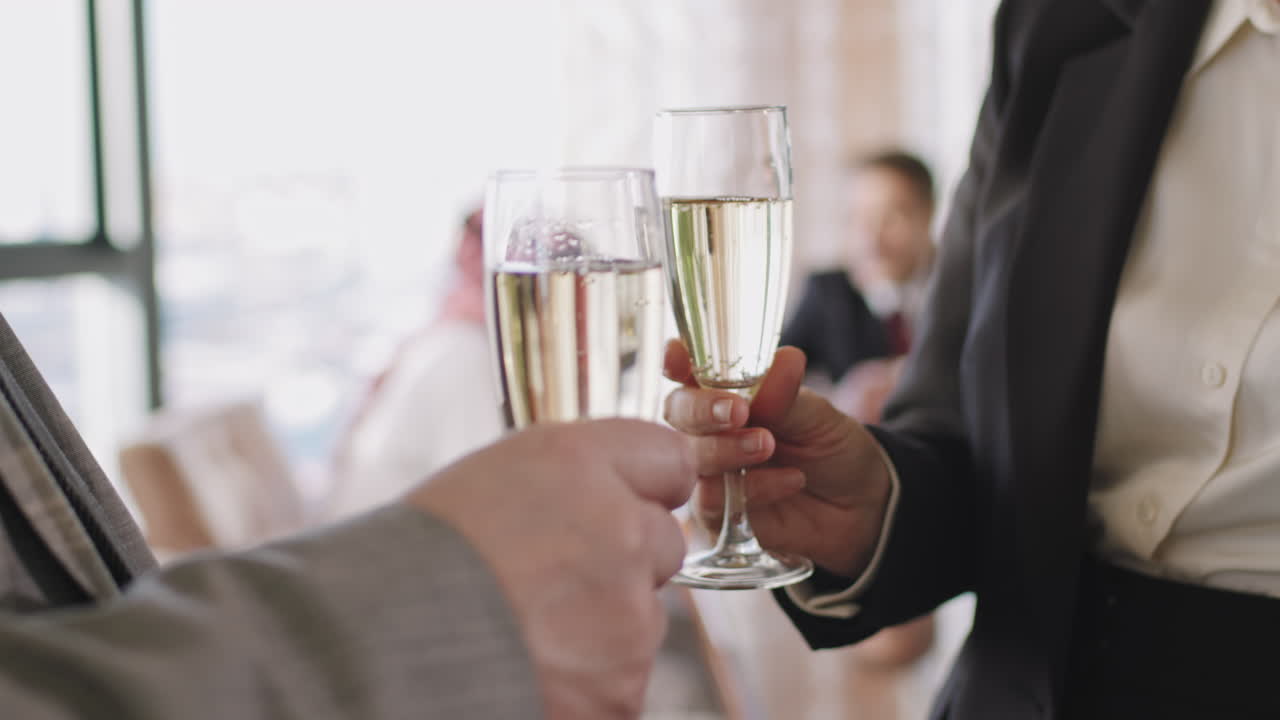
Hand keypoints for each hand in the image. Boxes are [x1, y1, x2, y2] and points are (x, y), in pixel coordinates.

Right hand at [410, 419, 694, 718]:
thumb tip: (611, 498)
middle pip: (664, 542)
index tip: (626, 506)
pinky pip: (624, 680)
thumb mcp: (485, 485)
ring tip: (525, 635)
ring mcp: (628, 615)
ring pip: (642, 618)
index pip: (667, 458)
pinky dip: (589, 685)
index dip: (643, 488)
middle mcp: (618, 529)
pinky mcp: (623, 690)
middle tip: (552, 583)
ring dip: (604, 629)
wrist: (371, 657)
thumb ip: (566, 485)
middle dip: (624, 562)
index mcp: (577, 463)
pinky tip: (534, 673)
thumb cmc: (408, 568)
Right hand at [663, 340, 892, 578]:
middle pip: (678, 412)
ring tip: (768, 445)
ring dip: (727, 449)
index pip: (688, 371)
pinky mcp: (717, 514)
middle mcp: (710, 430)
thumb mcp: (818, 416)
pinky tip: (791, 481)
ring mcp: (710, 472)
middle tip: (739, 412)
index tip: (678, 359)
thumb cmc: (831, 449)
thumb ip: (788, 394)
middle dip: (702, 409)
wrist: (859, 507)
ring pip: (690, 458)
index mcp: (728, 393)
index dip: (677, 361)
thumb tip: (783, 359)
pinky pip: (713, 501)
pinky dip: (753, 487)